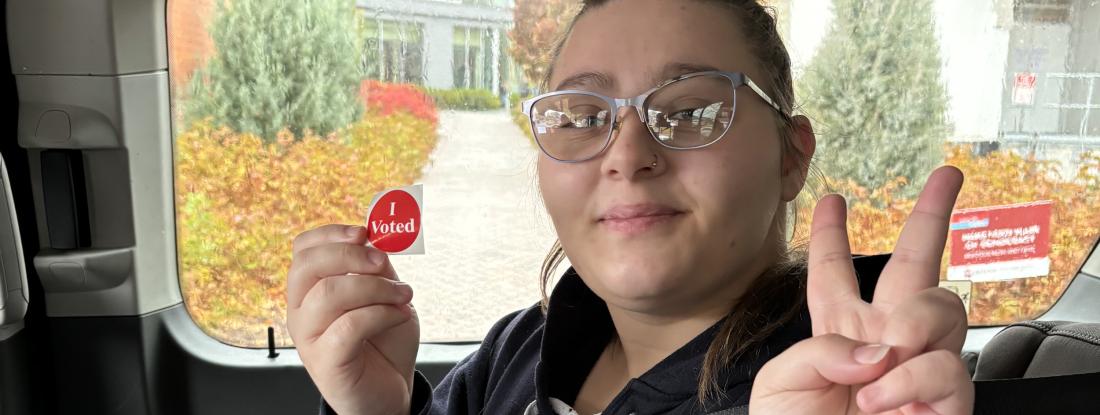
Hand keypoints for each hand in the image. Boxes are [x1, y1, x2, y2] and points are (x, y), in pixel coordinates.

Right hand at [287, 224, 419, 414]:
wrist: (390, 391)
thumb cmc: (384, 342)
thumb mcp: (385, 294)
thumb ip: (377, 269)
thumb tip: (376, 241)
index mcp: (310, 290)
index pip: (303, 250)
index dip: (331, 234)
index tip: (365, 233)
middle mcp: (301, 312)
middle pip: (308, 266)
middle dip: (351, 256)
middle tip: (384, 263)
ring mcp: (309, 338)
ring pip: (329, 294)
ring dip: (376, 288)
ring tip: (403, 295)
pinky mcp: (325, 362)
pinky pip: (348, 326)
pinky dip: (381, 314)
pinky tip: (399, 315)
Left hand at [750, 166, 973, 413]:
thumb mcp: (780, 385)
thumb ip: (820, 348)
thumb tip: (879, 345)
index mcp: (834, 331)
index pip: (832, 274)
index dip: (829, 237)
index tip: (830, 200)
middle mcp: (882, 340)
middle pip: (915, 265)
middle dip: (933, 214)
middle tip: (948, 175)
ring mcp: (918, 366)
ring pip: (942, 307)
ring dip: (911, 329)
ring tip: (881, 369)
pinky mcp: (946, 399)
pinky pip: (946, 365)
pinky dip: (912, 380)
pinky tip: (888, 399)